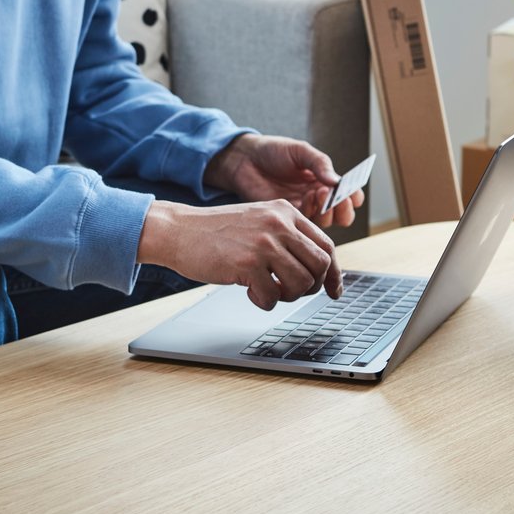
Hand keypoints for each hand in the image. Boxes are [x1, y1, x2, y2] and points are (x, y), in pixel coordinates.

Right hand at [137, 199, 342, 310]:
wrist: (179, 230)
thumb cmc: (218, 232)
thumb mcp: (259, 221)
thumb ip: (287, 236)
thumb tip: (319, 269)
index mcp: (286, 211)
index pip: (327, 245)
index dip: (334, 273)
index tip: (335, 290)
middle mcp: (279, 224)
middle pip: (320, 265)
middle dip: (312, 286)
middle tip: (292, 292)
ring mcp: (264, 243)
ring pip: (302, 283)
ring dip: (288, 296)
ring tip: (268, 290)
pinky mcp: (247, 263)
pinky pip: (272, 297)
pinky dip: (263, 302)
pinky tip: (249, 292)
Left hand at [204, 134, 363, 230]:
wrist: (245, 160)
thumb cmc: (273, 151)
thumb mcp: (300, 151)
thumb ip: (320, 164)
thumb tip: (337, 181)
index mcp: (324, 180)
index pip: (349, 194)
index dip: (354, 196)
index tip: (352, 193)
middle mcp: (318, 197)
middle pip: (342, 214)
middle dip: (343, 208)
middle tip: (336, 197)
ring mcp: (304, 208)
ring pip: (326, 222)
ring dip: (326, 210)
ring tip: (316, 193)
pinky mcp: (288, 218)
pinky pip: (306, 224)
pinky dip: (310, 213)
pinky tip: (304, 199)